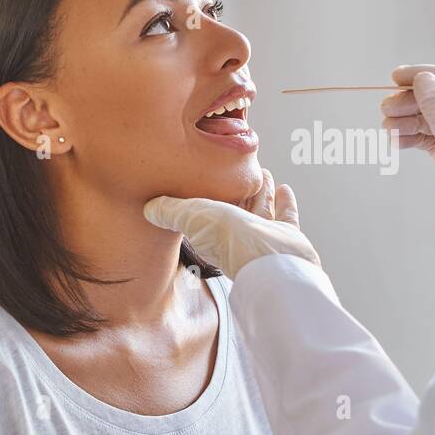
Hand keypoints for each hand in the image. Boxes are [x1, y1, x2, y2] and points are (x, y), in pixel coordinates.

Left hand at [144, 170, 320, 278]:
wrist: (274, 262)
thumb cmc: (233, 240)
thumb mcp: (193, 216)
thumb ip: (170, 211)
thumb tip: (147, 208)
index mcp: (212, 233)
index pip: (206, 211)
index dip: (205, 195)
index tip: (204, 178)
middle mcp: (238, 235)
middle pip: (235, 207)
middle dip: (235, 191)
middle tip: (237, 172)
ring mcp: (264, 236)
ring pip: (260, 208)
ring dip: (260, 191)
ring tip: (261, 173)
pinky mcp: (287, 236)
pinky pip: (284, 215)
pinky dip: (284, 202)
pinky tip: (284, 188)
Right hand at [382, 65, 434, 284]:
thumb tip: (423, 81)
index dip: (431, 76)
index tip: (400, 77)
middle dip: (413, 100)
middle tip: (387, 107)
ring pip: (430, 119)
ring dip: (407, 118)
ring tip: (386, 125)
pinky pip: (426, 139)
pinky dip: (409, 136)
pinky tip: (394, 139)